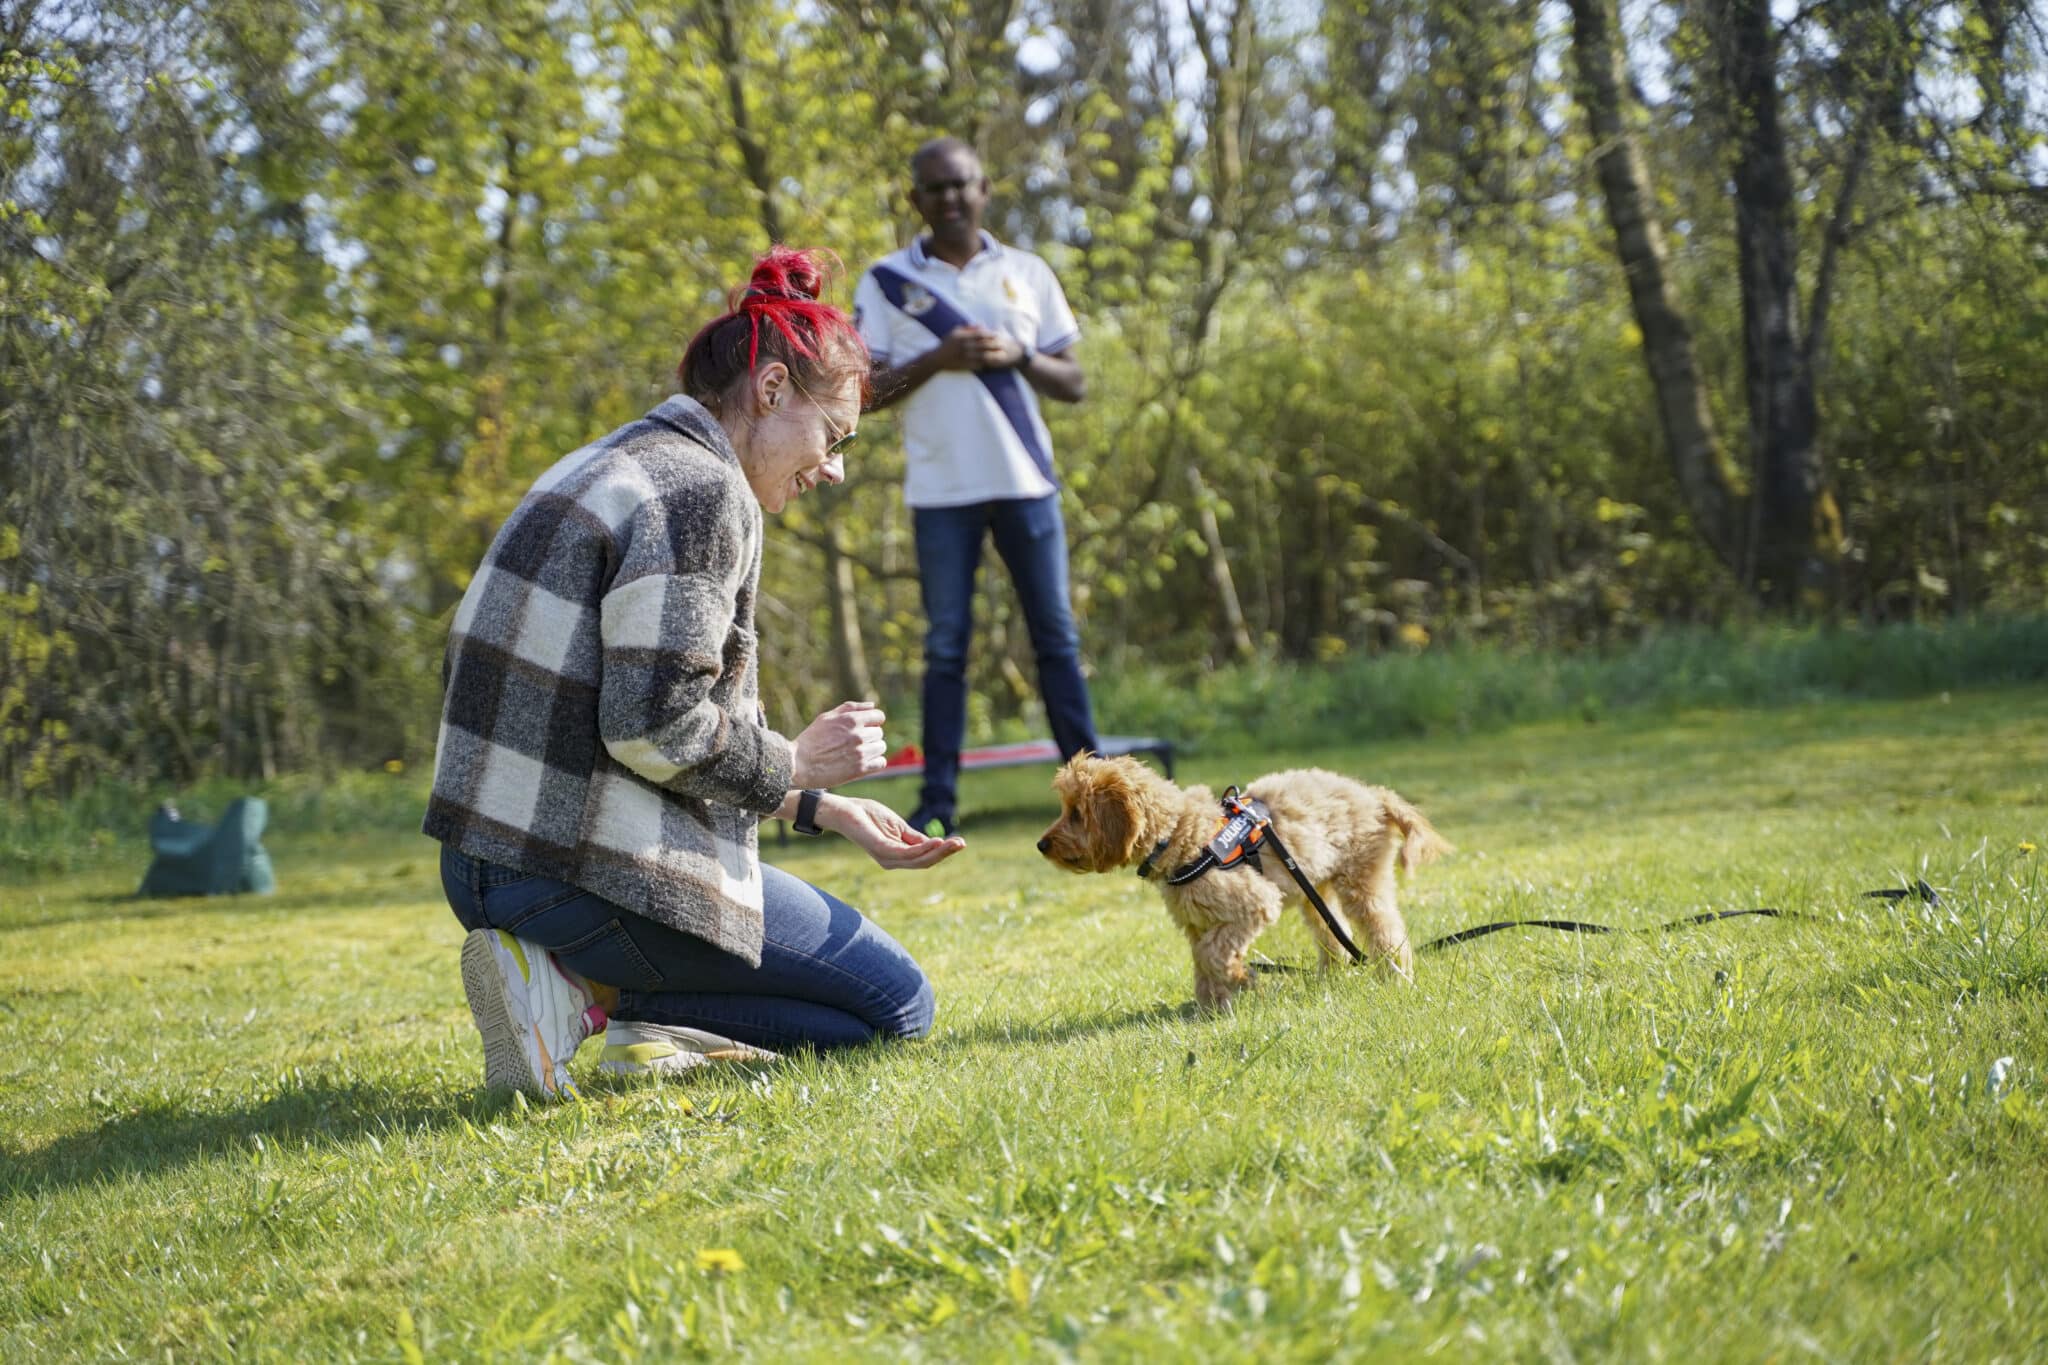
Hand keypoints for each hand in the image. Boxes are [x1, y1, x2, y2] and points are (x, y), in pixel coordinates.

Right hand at [790, 700, 886, 787]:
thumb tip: (872, 705)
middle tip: (855, 744)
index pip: (879, 716)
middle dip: (870, 737)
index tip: (865, 728)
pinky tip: (863, 763)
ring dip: (872, 750)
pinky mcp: (860, 769)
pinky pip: (880, 763)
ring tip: (858, 753)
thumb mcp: (827, 717)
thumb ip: (850, 708)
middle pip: (879, 733)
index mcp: (851, 719)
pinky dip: (875, 763)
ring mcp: (860, 753)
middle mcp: (858, 735)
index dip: (873, 722)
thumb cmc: (810, 740)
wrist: (798, 764)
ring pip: (881, 747)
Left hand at [820, 796, 965, 869]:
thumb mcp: (898, 825)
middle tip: (962, 843)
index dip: (943, 852)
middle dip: (945, 854)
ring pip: (918, 860)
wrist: (843, 809)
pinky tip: (936, 841)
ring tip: (955, 842)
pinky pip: (907, 853)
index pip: (924, 858)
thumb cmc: (868, 815)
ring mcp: (886, 857)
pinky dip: (924, 848)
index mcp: (897, 855)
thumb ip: (914, 837)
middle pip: (924, 863)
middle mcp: (892, 861)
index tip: (961, 842)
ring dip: (939, 852)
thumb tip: (936, 843)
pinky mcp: (881, 849)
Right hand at [933, 325, 1004, 371]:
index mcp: (963, 337)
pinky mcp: (964, 365)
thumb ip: (968, 328)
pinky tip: (990, 364)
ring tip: (1001, 356)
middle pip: (983, 345)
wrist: (937, 358)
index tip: (997, 335)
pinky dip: (984, 364)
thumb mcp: (955, 332)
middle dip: (994, 345)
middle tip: (1003, 345)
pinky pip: (977, 365)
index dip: (989, 335)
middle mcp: (964, 346)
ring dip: (992, 356)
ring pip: (982, 355)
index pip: (979, 334)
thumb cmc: (947, 344)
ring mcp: (964, 356)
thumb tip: (981, 325)